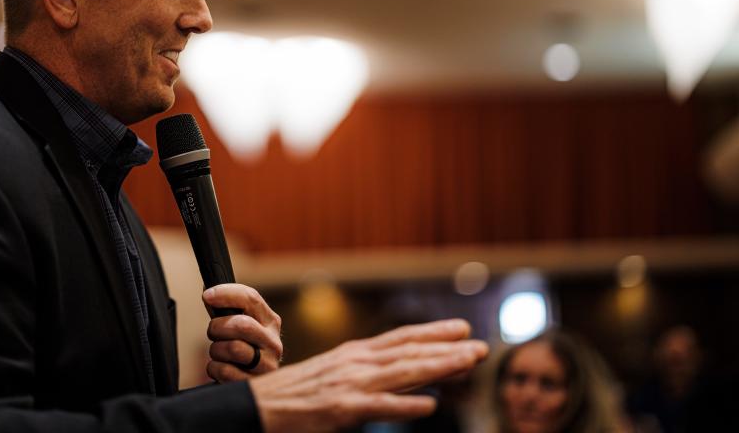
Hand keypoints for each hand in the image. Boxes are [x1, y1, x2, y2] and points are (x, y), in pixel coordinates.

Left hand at [202, 283, 282, 380]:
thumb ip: (228, 309)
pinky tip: (220, 367)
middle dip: (218, 326)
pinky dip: (214, 368)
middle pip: (242, 324)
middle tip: (213, 332)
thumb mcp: (242, 325)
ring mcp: (267, 365)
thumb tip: (208, 293)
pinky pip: (224, 371)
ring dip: (216, 349)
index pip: (251, 298)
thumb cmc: (244, 348)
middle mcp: (273, 342)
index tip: (207, 296)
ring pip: (233, 348)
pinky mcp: (255, 384)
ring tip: (219, 352)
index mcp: (270, 321)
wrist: (256, 385)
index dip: (226, 294)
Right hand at [248, 318, 487, 432]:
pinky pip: (380, 407)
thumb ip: (367, 372)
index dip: (433, 333)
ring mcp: (350, 385)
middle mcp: (356, 363)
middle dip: (448, 348)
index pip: (401, 339)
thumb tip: (403, 376)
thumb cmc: (296, 394)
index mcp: (354, 353)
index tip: (462, 328)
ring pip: (403, 372)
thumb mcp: (334, 373)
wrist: (258, 406)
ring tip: (468, 362)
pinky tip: (431, 406)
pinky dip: (406, 405)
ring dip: (439, 366)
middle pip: (409, 351)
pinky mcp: (342, 410)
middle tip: (481, 346)